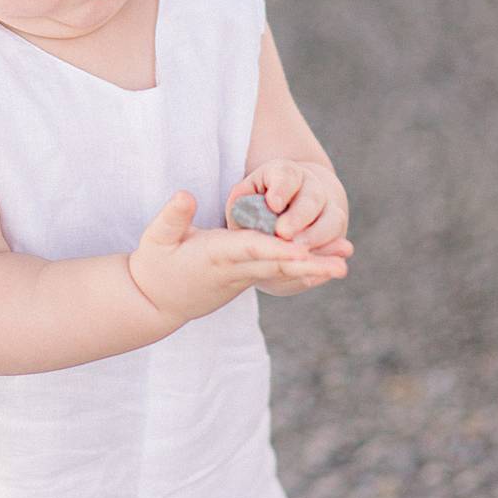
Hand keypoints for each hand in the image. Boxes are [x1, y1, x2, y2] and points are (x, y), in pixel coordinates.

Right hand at [127, 191, 346, 322]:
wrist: (154, 302)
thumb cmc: (154, 265)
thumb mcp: (156, 239)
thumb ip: (172, 218)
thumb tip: (185, 195)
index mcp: (215, 255)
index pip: (251, 249)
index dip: (277, 250)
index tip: (302, 249)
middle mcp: (235, 269)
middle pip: (277, 266)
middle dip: (310, 264)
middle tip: (342, 265)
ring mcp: (243, 277)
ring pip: (283, 273)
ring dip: (314, 269)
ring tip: (344, 264)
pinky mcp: (247, 279)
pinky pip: (280, 277)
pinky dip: (303, 274)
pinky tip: (327, 270)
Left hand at [226, 159, 351, 251]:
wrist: (282, 215)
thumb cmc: (254, 211)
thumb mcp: (241, 206)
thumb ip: (242, 210)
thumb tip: (246, 219)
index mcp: (283, 173)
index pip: (286, 174)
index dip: (281, 188)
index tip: (273, 204)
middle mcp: (310, 185)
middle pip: (311, 197)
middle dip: (299, 216)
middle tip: (283, 233)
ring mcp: (327, 206)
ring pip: (332, 218)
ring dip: (317, 236)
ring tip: (301, 253)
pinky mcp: (336, 228)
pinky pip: (338, 239)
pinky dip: (328, 253)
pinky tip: (316, 266)